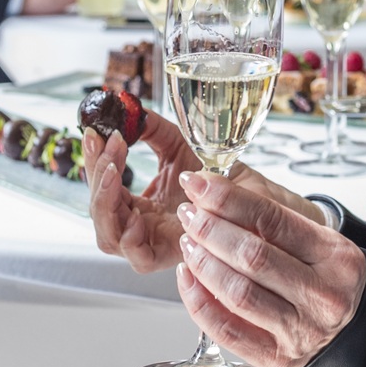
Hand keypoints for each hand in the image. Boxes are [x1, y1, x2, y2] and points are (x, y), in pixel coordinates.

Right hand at [83, 113, 324, 274]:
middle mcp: (146, 224)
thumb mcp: (186, 147)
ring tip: (114, 171)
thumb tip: (128, 108)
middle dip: (95, 176)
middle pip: (100, 213)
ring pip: (110, 237)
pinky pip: (141, 259)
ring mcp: (158, 241)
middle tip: (106, 144)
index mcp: (144, 201)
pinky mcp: (177, 257)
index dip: (95, 161)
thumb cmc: (231, 180)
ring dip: (105, 204)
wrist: (270, 202)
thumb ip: (155, 130)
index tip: (97, 131)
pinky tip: (135, 216)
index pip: (105, 186)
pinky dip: (130, 239)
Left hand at [174, 169, 365, 366]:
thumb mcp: (321, 243)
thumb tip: (218, 199)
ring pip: (237, 293)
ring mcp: (299, 331)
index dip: (229, 199)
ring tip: (188, 242)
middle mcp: (320, 295)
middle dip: (211, 229)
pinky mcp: (275, 358)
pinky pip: (227, 331)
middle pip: (253, 256)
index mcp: (334, 257)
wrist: (356, 331)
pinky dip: (199, 302)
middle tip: (189, 213)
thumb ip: (276, 225)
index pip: (274, 220)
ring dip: (203, 263)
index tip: (201, 184)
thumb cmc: (330, 280)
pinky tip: (188, 278)